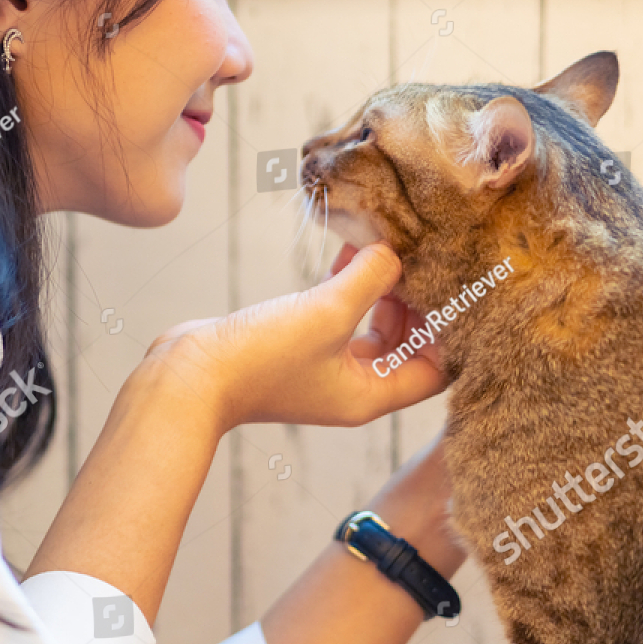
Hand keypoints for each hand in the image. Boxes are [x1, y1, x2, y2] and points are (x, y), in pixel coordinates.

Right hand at [139, 242, 445, 434]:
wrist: (189, 376)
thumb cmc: (261, 357)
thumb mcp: (328, 311)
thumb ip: (371, 279)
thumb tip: (393, 252)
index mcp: (370, 395)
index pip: (436, 370)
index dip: (450, 331)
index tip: (452, 286)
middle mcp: (353, 386)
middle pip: (409, 345)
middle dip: (417, 302)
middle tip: (424, 258)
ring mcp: (324, 367)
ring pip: (373, 326)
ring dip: (382, 289)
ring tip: (387, 248)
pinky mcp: (300, 345)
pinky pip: (340, 314)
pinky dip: (349, 286)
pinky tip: (347, 252)